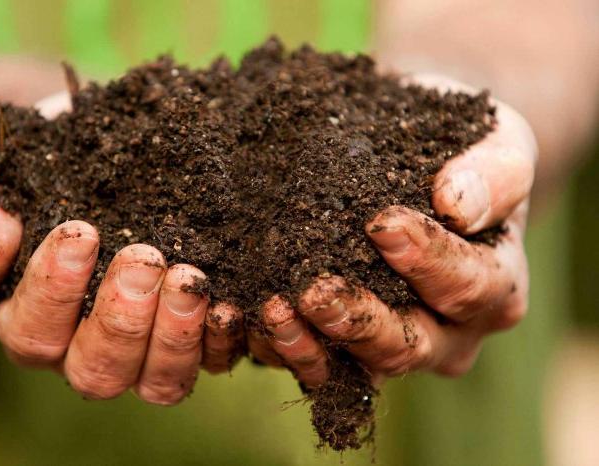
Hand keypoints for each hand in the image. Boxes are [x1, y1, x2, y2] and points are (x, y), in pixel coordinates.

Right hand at [0, 93, 243, 402]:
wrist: (96, 182)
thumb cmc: (44, 193)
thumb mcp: (4, 196)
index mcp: (32, 324)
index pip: (34, 330)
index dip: (54, 289)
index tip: (81, 231)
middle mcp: (84, 353)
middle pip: (98, 370)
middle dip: (122, 317)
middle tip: (144, 259)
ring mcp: (143, 358)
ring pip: (157, 382)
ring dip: (175, 334)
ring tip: (189, 277)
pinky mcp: (191, 347)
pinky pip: (211, 364)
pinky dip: (222, 340)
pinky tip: (229, 301)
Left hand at [255, 74, 536, 386]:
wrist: (417, 163)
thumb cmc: (459, 153)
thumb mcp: (497, 142)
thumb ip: (494, 171)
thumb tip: (458, 205)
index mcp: (494, 287)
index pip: (468, 286)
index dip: (428, 260)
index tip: (382, 223)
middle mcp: (447, 332)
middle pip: (409, 347)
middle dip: (360, 320)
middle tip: (314, 289)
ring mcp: (392, 346)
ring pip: (356, 366)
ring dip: (312, 343)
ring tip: (273, 309)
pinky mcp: (344, 347)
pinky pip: (314, 362)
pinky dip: (282, 345)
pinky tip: (249, 316)